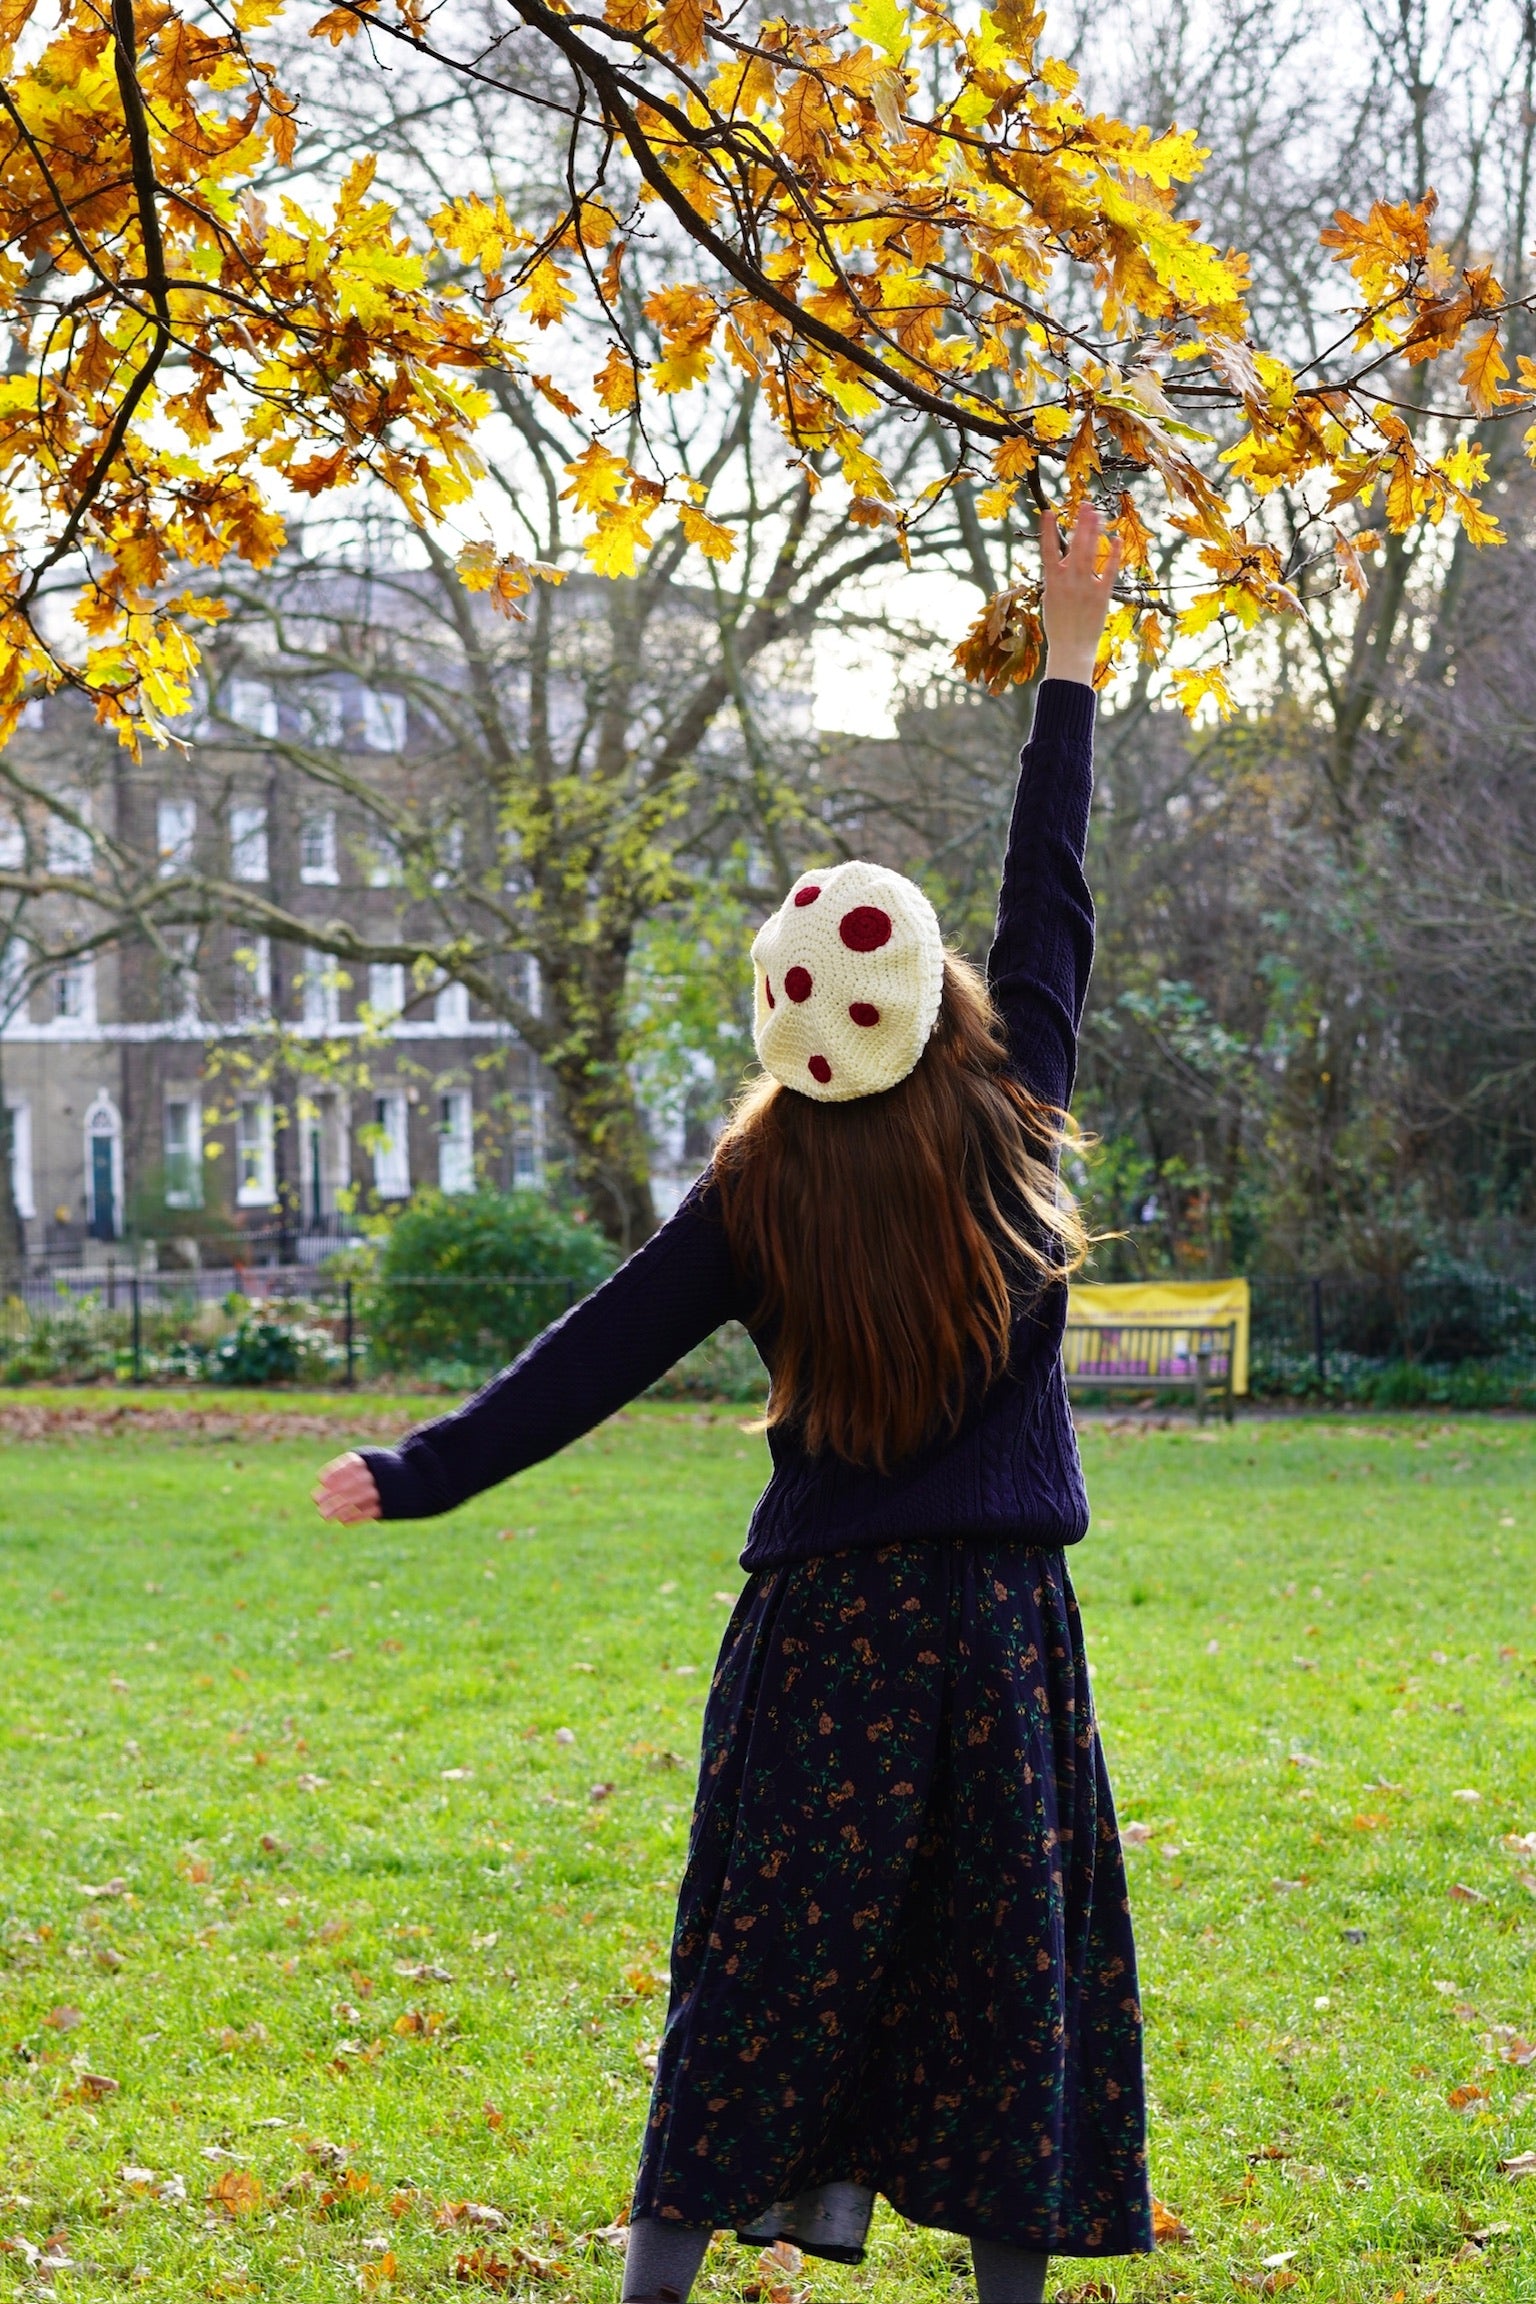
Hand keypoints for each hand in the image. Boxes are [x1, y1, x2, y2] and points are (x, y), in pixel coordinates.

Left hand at [313, 1452, 381, 1523]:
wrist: (407, 1476)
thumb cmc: (376, 1469)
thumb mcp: (365, 1460)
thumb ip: (346, 1468)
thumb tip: (323, 1481)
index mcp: (367, 1463)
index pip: (349, 1466)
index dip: (334, 1473)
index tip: (322, 1480)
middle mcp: (373, 1476)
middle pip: (351, 1485)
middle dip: (332, 1493)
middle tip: (316, 1499)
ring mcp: (380, 1491)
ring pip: (357, 1501)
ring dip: (338, 1509)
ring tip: (325, 1516)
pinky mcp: (385, 1506)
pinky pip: (368, 1513)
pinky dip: (354, 1518)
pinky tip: (342, 1520)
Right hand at [1040, 504, 1121, 688]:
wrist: (1071, 650)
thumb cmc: (1059, 626)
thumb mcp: (1052, 599)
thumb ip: (1060, 577)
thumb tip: (1069, 557)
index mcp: (1052, 582)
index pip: (1047, 550)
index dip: (1047, 530)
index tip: (1048, 512)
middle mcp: (1068, 581)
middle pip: (1074, 545)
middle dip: (1080, 523)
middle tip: (1085, 504)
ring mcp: (1085, 587)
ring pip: (1090, 553)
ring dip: (1094, 532)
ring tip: (1098, 514)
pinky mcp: (1101, 596)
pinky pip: (1109, 570)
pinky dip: (1114, 554)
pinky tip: (1116, 539)